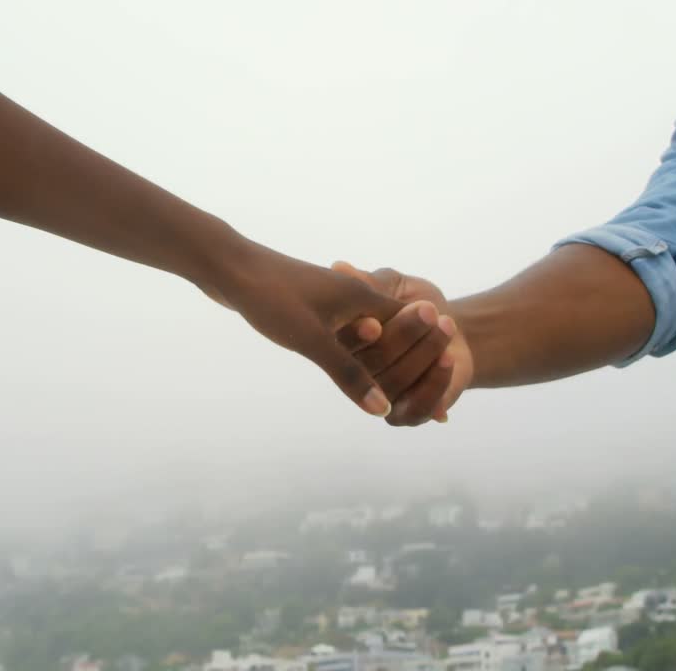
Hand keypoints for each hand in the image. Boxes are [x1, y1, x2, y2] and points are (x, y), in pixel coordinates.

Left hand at [207, 243, 437, 417]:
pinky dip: (353, 352)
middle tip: (434, 388)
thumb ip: (348, 374)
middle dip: (411, 358)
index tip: (446, 381)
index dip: (428, 354)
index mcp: (361, 297)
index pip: (410, 327)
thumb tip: (383, 409)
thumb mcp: (311, 340)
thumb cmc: (272, 298)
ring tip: (397, 385)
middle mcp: (352, 294)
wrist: (229, 266)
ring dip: (382, 357)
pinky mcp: (308, 305)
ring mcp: (329, 299)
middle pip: (394, 330)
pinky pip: (342, 333)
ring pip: (367, 331)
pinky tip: (349, 364)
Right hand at [331, 262, 473, 425]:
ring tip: (446, 324)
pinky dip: (434, 382)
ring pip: (394, 382)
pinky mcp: (404, 415)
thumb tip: (338, 266)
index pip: (342, 342)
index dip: (355, 335)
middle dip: (401, 335)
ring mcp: (378, 398)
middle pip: (370, 362)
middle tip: (428, 310)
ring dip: (423, 352)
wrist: (453, 328)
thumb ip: (368, 282)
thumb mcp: (394, 285)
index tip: (375, 323)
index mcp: (343, 342)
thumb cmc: (416, 301)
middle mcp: (355, 373)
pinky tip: (447, 358)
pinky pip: (416, 408)